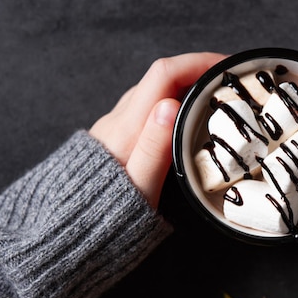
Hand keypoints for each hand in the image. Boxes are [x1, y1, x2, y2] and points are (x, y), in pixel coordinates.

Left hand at [89, 52, 225, 207]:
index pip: (164, 74)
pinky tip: (185, 119)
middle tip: (229, 83)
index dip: (198, 62)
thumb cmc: (107, 220)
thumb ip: (155, 147)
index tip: (226, 67)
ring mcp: (112, 128)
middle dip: (197, 71)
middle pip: (160, 78)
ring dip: (184, 86)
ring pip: (152, 93)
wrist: (68, 236)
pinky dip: (172, 103)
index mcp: (127, 128)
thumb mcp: (140, 189)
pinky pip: (146, 109)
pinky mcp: (113, 139)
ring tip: (215, 98)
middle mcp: (117, 120)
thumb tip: (171, 103)